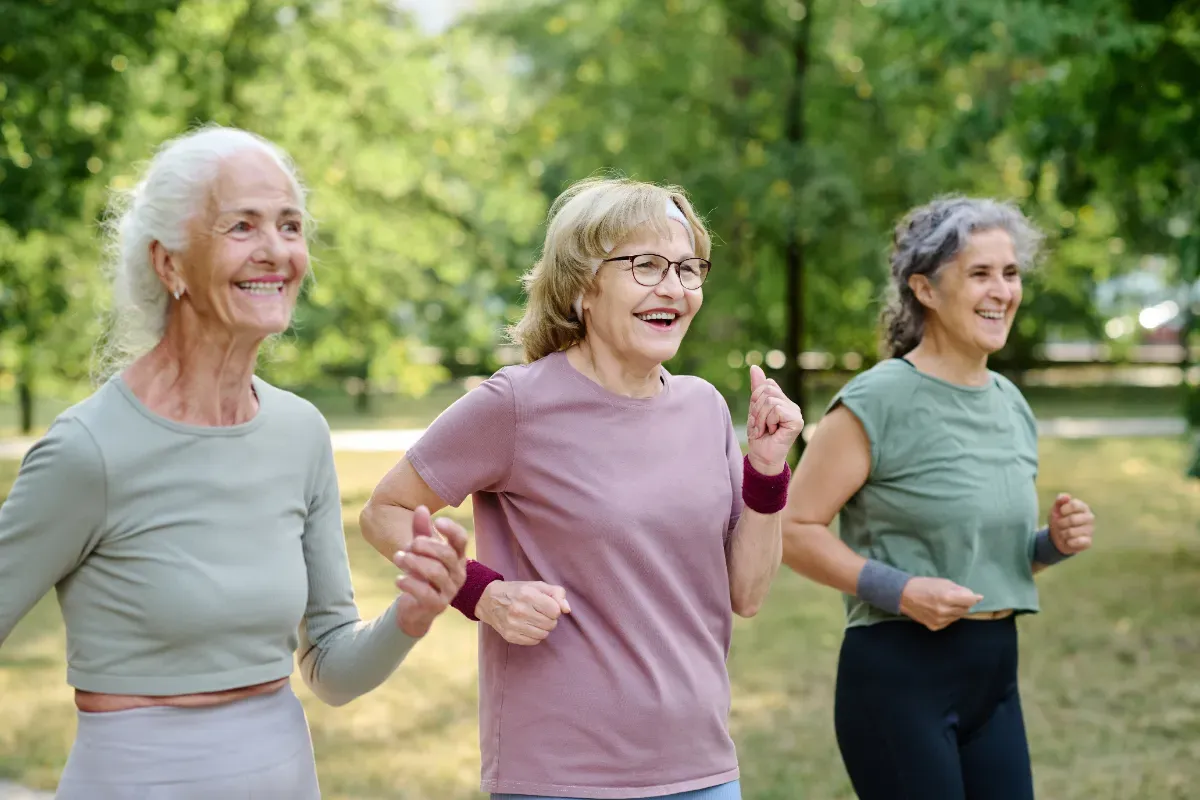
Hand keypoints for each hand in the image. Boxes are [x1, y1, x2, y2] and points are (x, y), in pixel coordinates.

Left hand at [392, 505, 468, 637]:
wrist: (416, 607)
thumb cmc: (421, 572)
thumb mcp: (420, 550)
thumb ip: (421, 530)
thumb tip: (421, 508)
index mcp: (457, 557)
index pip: (461, 540)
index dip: (452, 529)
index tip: (438, 521)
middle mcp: (458, 573)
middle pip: (447, 554)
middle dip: (424, 546)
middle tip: (408, 545)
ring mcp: (450, 591)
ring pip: (436, 572)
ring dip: (413, 562)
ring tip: (398, 558)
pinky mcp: (438, 605)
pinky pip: (425, 592)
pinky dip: (409, 583)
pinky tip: (398, 579)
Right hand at [476, 580, 570, 645]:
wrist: (489, 599)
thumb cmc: (518, 591)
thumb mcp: (538, 586)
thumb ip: (557, 594)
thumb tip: (567, 610)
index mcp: (528, 595)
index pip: (555, 611)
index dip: (554, 609)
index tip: (546, 605)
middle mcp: (520, 610)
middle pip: (551, 624)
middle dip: (549, 619)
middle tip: (540, 613)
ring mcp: (513, 625)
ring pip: (543, 635)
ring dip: (543, 628)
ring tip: (534, 620)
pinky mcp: (509, 636)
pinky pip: (533, 642)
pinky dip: (534, 636)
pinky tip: (527, 627)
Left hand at [746, 364, 803, 475]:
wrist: (762, 457)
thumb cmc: (759, 436)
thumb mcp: (754, 409)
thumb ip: (757, 389)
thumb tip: (755, 367)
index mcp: (783, 401)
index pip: (767, 384)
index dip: (756, 399)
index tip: (756, 417)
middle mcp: (792, 405)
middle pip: (768, 390)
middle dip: (756, 409)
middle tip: (759, 425)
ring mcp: (796, 413)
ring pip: (770, 400)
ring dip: (760, 418)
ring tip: (764, 430)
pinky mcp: (797, 421)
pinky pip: (776, 409)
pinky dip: (767, 421)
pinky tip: (771, 432)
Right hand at [899, 577, 983, 630]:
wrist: (904, 595)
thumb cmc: (924, 585)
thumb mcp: (944, 582)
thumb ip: (961, 590)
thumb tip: (977, 597)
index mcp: (947, 597)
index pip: (971, 600)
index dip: (971, 596)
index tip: (968, 594)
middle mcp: (944, 611)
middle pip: (966, 609)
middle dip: (963, 603)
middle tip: (952, 597)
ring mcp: (940, 620)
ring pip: (958, 616)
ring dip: (955, 610)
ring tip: (944, 603)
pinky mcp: (935, 626)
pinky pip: (949, 622)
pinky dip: (948, 616)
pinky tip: (938, 610)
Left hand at [1048, 493, 1093, 554]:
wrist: (1058, 537)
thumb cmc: (1059, 519)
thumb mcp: (1056, 509)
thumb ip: (1060, 500)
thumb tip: (1066, 497)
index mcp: (1083, 507)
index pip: (1074, 505)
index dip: (1063, 510)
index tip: (1060, 513)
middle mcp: (1089, 518)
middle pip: (1072, 519)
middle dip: (1060, 523)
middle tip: (1060, 525)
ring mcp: (1090, 530)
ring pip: (1071, 532)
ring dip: (1062, 534)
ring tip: (1063, 533)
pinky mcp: (1088, 542)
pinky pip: (1077, 542)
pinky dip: (1068, 542)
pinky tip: (1069, 540)